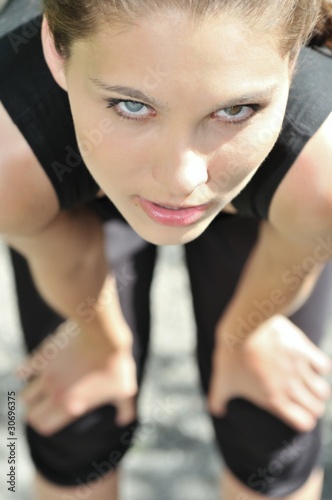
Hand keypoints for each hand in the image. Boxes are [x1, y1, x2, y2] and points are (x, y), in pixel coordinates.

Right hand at [16, 321, 136, 434]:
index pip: (44, 426)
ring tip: (42, 390)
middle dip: (36, 413)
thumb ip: (125, 408)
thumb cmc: (116, 362)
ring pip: (25, 396)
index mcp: (71, 406)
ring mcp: (46, 375)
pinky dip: (26, 373)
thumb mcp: (126, 388)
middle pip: (30, 415)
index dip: (47, 424)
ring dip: (31, 396)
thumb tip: (124, 419)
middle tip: (46, 406)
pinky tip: (36, 369)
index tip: (53, 417)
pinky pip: (23, 370)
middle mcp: (55, 393)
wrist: (103, 333)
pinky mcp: (42, 356)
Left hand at [208, 315, 331, 431]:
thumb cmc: (231, 355)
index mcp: (273, 399)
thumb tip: (216, 411)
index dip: (302, 420)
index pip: (304, 423)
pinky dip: (319, 367)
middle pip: (317, 409)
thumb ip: (218, 399)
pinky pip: (324, 366)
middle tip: (302, 397)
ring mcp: (300, 369)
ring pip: (323, 391)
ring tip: (307, 382)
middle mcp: (291, 387)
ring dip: (317, 389)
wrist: (244, 325)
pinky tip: (309, 362)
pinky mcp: (304, 349)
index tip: (296, 412)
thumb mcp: (221, 380)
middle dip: (311, 406)